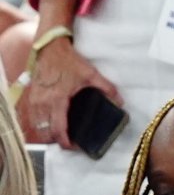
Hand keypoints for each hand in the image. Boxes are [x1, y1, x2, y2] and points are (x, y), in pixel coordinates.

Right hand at [16, 32, 121, 148]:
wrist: (50, 47)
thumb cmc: (68, 61)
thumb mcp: (90, 74)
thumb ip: (107, 88)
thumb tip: (120, 101)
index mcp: (57, 100)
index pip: (58, 129)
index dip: (65, 142)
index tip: (74, 147)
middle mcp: (42, 102)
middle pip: (44, 132)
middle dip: (56, 140)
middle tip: (70, 141)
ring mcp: (34, 99)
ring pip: (36, 125)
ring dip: (46, 133)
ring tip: (61, 134)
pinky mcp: (31, 96)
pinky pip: (31, 116)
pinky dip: (40, 123)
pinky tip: (50, 123)